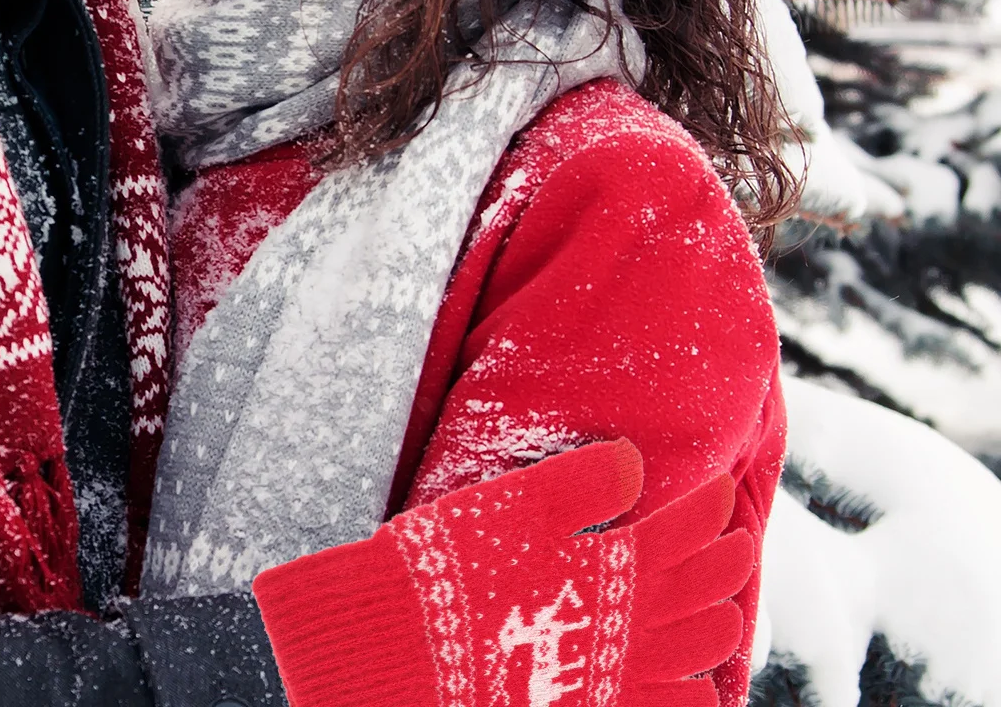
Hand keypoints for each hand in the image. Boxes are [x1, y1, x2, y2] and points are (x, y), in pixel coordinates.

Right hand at [251, 439, 752, 706]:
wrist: (410, 647)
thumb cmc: (458, 564)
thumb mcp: (517, 503)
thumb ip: (583, 482)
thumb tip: (636, 461)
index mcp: (618, 564)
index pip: (689, 530)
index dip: (711, 507)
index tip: (723, 488)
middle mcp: (632, 625)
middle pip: (711, 596)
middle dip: (727, 566)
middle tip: (734, 543)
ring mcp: (620, 675)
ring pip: (703, 657)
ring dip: (719, 625)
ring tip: (720, 608)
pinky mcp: (596, 706)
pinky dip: (694, 696)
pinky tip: (694, 689)